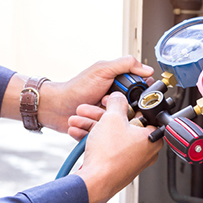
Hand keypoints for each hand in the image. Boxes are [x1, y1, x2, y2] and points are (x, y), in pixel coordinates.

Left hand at [0, 56, 152, 131]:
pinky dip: (94, 132)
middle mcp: (116, 105)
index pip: (140, 96)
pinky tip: (84, 125)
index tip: (131, 100)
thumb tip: (148, 69)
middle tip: (104, 105)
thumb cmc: (76, 88)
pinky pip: (104, 138)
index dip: (138, 99)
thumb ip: (125, 65)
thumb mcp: (102, 70)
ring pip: (118, 128)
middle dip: (118, 113)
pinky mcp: (100, 132)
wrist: (55, 106)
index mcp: (120, 89)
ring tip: (90, 113)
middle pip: (132, 115)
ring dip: (102, 122)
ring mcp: (108, 119)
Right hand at [73, 92, 162, 202]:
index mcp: (153, 138)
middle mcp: (145, 151)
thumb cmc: (109, 157)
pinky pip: (107, 147)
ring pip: (113, 135)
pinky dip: (95, 139)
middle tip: (92, 110)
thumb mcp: (112, 118)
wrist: (95, 182)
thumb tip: (118, 98)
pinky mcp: (118, 166)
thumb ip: (117, 103)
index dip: (127, 105)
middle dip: (102, 115)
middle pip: (124, 124)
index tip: (116, 102)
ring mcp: (131, 160)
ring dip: (93, 126)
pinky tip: (78, 133)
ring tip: (78, 121)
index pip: (144, 115)